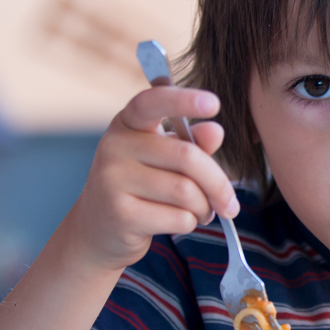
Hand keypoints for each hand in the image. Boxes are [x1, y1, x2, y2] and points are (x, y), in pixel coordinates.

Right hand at [68, 86, 239, 270]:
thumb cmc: (141, 185)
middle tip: (229, 203)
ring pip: (186, 192)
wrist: (99, 228)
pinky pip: (178, 218)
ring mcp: (112, 180)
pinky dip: (190, 222)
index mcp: (128, 123)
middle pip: (187, 157)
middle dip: (218, 184)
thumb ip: (192, 143)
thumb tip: (215, 130)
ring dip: (204, 207)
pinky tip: (181, 221)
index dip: (183, 100)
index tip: (214, 103)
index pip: (152, 102)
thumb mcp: (165, 157)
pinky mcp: (120, 215)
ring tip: (201, 211)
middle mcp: (114, 146)